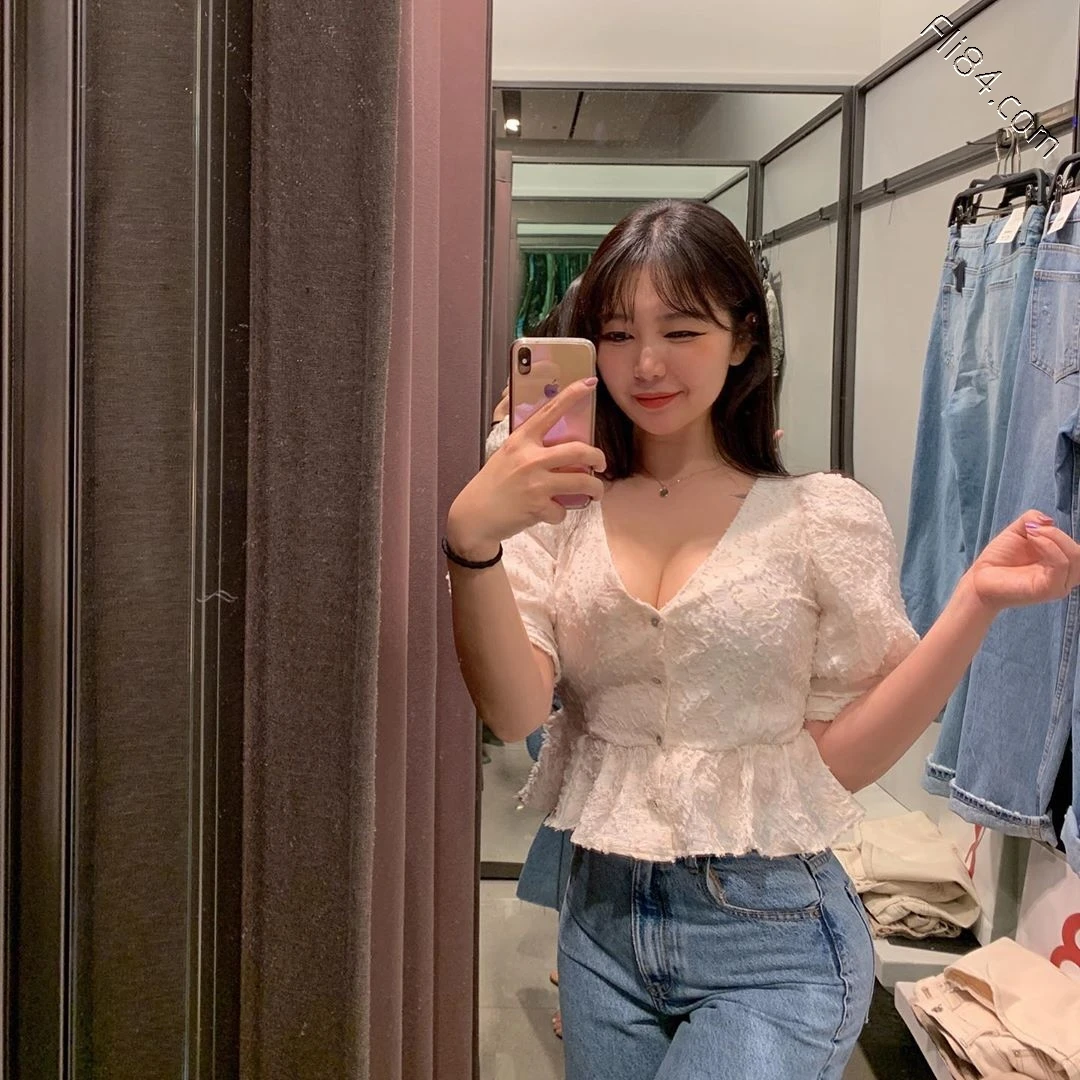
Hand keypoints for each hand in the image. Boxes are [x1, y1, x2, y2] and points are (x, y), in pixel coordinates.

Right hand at [447, 378, 605, 559]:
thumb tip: (560, 447)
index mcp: (521, 440)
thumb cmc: (492, 484)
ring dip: (595, 489)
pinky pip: (563, 510)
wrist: (474, 516)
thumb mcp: (507, 455)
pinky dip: (560, 513)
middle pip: (580, 450)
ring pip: (582, 482)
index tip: (590, 383)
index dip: (572, 395)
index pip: (550, 411)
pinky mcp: (538, 507)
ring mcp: (536, 483)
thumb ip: (531, 448)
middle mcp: (530, 458)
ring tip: (594, 493)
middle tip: (601, 464)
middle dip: (598, 457)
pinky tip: (550, 512)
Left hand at [968, 511, 1079, 611]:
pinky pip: (1061, 565)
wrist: (980, 578)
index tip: (1036, 527)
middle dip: (1058, 534)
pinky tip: (1032, 539)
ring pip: (1075, 556)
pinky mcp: (1049, 589)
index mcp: (1061, 563)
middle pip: (1079, 552)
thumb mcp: (1018, 531)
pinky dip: (1049, 546)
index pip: (1077, 550)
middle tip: (1032, 529)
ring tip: (1031, 533)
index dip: (1061, 534)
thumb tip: (1049, 520)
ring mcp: (1058, 584)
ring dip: (1054, 537)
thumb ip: (1034, 519)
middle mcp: (1064, 576)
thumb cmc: (1000, 558)